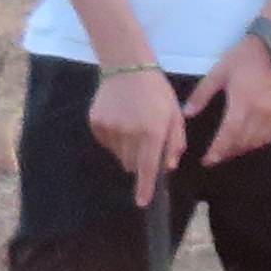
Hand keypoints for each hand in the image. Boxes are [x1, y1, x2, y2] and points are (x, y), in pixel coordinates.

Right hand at [90, 67, 188, 206]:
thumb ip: (174, 143)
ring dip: (128, 149)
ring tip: (133, 125)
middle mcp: (129, 133)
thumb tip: (167, 167)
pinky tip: (120, 119)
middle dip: (141, 161)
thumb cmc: (157, 92)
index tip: (142, 203)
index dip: (145, 187)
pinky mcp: (96, 123)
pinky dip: (115, 138)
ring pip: (120, 155)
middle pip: (133, 164)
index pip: (147, 167)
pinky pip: (107, 143)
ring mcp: (110, 128)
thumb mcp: (174, 116)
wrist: (127, 66)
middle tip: (146, 141)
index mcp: (152, 132)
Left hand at [198, 44, 270, 165]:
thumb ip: (202, 95)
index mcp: (242, 102)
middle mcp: (260, 112)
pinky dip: (257, 144)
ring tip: (229, 152)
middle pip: (242, 142)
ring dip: (241, 150)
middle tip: (215, 158)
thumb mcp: (218, 72)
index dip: (217, 151)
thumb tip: (187, 114)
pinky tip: (247, 143)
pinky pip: (269, 137)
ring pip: (256, 142)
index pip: (228, 135)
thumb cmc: (244, 58)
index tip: (207, 160)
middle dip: (227, 153)